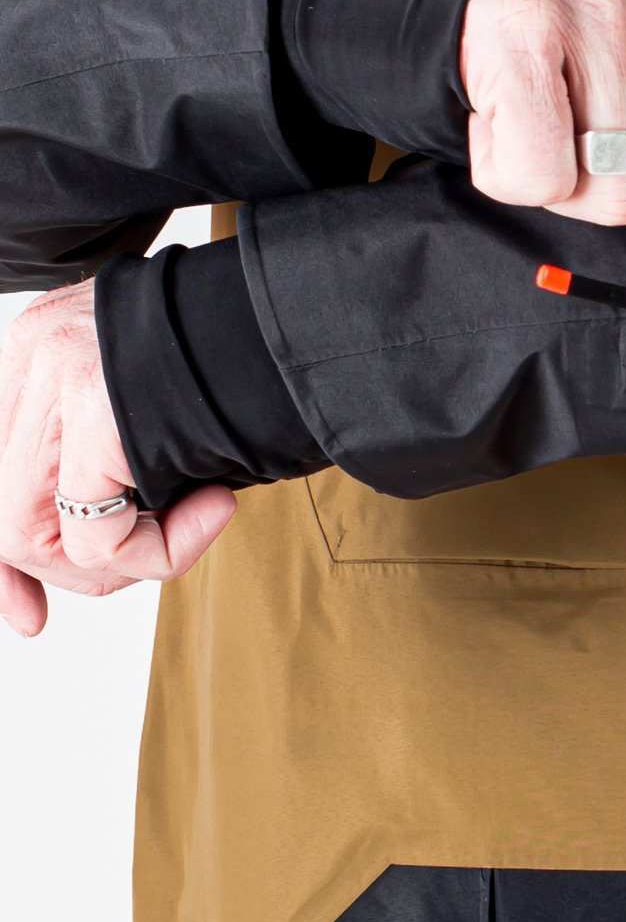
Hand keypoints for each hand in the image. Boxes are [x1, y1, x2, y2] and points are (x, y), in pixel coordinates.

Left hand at [0, 280, 235, 637]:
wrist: (300, 306)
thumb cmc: (246, 356)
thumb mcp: (151, 406)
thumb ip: (93, 467)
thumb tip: (35, 598)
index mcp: (39, 343)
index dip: (3, 563)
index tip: (31, 615)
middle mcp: (34, 351)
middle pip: (6, 515)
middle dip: (78, 567)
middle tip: (162, 552)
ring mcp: (55, 372)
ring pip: (35, 535)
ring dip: (124, 561)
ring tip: (201, 520)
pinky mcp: (92, 405)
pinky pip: (94, 536)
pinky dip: (155, 553)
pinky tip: (216, 509)